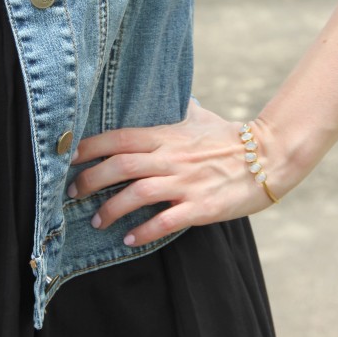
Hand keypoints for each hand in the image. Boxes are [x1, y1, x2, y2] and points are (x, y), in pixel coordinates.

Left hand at [67, 100, 282, 247]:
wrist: (268, 156)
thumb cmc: (230, 137)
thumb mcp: (198, 117)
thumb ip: (175, 111)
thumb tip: (165, 97)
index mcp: (167, 134)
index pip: (119, 138)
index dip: (90, 147)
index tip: (69, 158)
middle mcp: (171, 157)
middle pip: (120, 165)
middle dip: (90, 180)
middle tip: (72, 194)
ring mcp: (186, 182)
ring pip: (137, 193)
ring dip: (111, 209)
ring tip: (96, 221)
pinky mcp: (201, 206)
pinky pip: (166, 220)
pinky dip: (144, 231)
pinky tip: (130, 239)